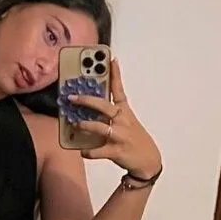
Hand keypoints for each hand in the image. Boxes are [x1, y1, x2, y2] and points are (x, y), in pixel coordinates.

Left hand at [69, 58, 161, 177]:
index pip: (119, 89)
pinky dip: (88, 151)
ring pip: (100, 127)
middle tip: (72, 97)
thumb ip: (111, 115)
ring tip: (75, 124)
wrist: (148, 160)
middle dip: (87, 100)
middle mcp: (122, 120)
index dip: (115, 74)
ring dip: (85, 125)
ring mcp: (119, 136)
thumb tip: (89, 111)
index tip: (111, 59)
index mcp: (125, 111)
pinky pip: (98, 151)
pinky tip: (82, 151)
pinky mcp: (116, 151)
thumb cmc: (134, 139)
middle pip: (104, 106)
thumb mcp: (127, 122)